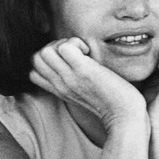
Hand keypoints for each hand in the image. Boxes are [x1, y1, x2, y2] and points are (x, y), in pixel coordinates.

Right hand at [30, 37, 146, 129]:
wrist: (124, 116)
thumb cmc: (113, 102)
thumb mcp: (85, 93)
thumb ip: (75, 81)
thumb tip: (79, 60)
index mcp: (61, 90)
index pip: (34, 72)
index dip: (49, 60)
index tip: (69, 60)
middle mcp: (61, 84)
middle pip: (35, 58)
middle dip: (54, 47)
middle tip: (76, 53)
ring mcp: (70, 78)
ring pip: (45, 51)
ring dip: (64, 43)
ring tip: (82, 51)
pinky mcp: (83, 70)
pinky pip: (65, 47)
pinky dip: (76, 43)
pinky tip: (89, 51)